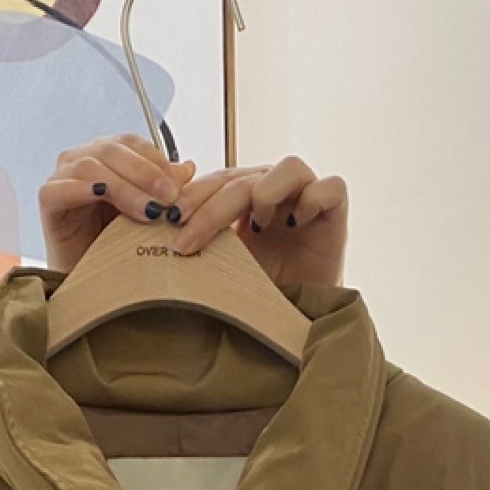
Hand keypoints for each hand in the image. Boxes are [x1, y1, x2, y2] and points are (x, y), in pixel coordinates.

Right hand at [39, 135, 199, 268]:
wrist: (89, 280)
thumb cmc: (115, 246)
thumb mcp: (146, 213)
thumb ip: (163, 189)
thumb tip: (188, 168)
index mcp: (106, 156)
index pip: (131, 143)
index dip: (156, 160)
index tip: (179, 184)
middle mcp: (82, 159)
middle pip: (113, 150)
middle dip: (145, 173)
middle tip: (169, 197)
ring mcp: (62, 177)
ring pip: (92, 167)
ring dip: (124, 187)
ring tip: (148, 211)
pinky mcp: (48, 198)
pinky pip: (63, 188)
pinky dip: (83, 190)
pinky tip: (102, 196)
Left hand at [168, 156, 347, 286]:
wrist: (298, 321)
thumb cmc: (261, 294)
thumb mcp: (222, 267)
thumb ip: (199, 242)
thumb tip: (154, 228)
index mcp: (246, 197)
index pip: (216, 181)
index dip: (192, 196)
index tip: (165, 221)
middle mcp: (275, 191)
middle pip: (242, 178)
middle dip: (211, 207)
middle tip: (186, 240)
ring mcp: (307, 198)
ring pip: (288, 167)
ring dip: (263, 193)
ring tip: (255, 227)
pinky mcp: (336, 211)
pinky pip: (329, 188)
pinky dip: (311, 200)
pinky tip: (293, 226)